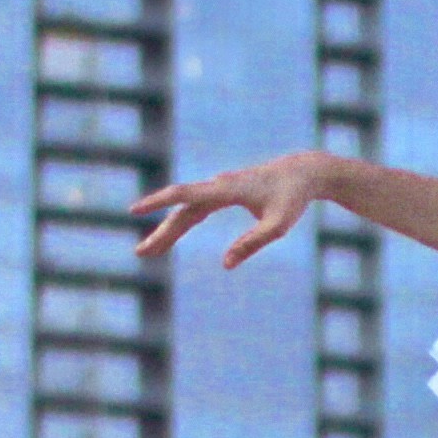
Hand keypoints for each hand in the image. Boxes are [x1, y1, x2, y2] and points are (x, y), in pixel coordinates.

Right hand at [131, 151, 339, 266]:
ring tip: (149, 251)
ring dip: (167, 230)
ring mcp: (219, 189)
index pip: (184, 195)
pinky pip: (195, 210)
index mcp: (226, 190)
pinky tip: (168, 235)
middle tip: (140, 254)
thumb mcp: (277, 226)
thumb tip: (225, 264)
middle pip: (181, 211)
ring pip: (186, 211)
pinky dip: (180, 223)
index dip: (158, 203)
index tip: (134, 210)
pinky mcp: (223, 194)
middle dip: (160, 232)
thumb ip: (251, 244)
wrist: (303, 172)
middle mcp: (217, 187)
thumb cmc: (292, 199)